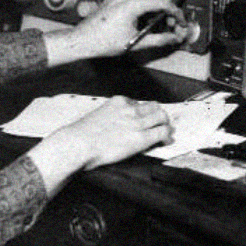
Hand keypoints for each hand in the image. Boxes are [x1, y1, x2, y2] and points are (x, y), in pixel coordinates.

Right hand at [26, 96, 172, 194]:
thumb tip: (116, 125)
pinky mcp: (141, 138)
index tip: (143, 119)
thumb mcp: (98, 116)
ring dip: (164, 124)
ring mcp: (137, 122)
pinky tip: (165, 141)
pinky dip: (166, 136)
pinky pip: (162, 132)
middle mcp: (130, 109)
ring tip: (164, 132)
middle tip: (159, 124)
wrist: (79, 144)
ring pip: (162, 117)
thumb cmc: (82, 135)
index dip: (143, 112)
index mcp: (118, 101)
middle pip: (154, 107)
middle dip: (158, 115)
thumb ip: (110, 116)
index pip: (138, 103)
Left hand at [43, 0, 188, 64]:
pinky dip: (147, 4)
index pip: (163, 2)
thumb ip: (158, 40)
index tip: (180, 22)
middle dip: (169, 6)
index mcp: (132, 5)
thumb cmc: (103, 42)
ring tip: (159, 23)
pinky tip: (146, 20)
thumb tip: (174, 38)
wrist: (82, 40)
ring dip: (158, 4)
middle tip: (171, 23)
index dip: (176, 13)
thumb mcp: (135, 43)